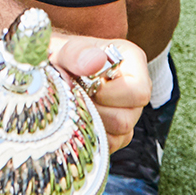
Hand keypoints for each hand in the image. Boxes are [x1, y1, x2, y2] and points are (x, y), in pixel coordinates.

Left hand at [48, 34, 148, 151]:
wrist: (57, 69)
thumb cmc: (66, 58)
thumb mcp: (66, 50)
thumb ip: (77, 53)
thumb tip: (96, 60)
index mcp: (132, 62)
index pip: (138, 91)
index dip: (109, 95)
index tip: (86, 85)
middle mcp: (136, 89)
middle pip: (126, 118)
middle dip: (95, 111)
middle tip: (76, 97)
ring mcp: (129, 113)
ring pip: (119, 134)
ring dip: (91, 122)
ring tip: (76, 104)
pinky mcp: (118, 132)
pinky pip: (109, 144)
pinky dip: (91, 133)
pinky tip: (80, 116)